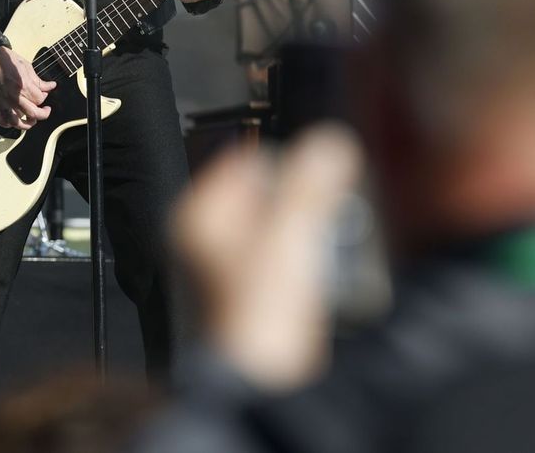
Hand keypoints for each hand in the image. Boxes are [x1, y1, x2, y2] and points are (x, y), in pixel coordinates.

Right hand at [0, 45, 53, 129]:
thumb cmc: (6, 60)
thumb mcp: (27, 66)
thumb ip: (38, 80)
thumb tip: (50, 86)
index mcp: (23, 85)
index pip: (40, 99)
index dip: (45, 97)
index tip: (44, 93)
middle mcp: (14, 97)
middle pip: (33, 113)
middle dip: (43, 113)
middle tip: (45, 110)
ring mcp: (3, 102)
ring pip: (17, 122)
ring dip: (27, 124)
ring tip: (31, 120)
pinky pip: (0, 120)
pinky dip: (7, 124)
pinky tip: (13, 120)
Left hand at [172, 125, 360, 388]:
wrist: (257, 389)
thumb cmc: (257, 322)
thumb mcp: (290, 240)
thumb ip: (310, 188)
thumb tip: (327, 144)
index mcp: (199, 218)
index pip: (241, 161)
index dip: (284, 160)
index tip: (320, 169)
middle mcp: (203, 243)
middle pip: (263, 198)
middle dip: (304, 203)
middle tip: (334, 212)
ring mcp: (222, 275)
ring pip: (276, 233)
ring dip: (311, 236)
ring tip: (335, 247)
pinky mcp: (246, 304)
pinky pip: (283, 267)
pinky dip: (307, 268)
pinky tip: (325, 282)